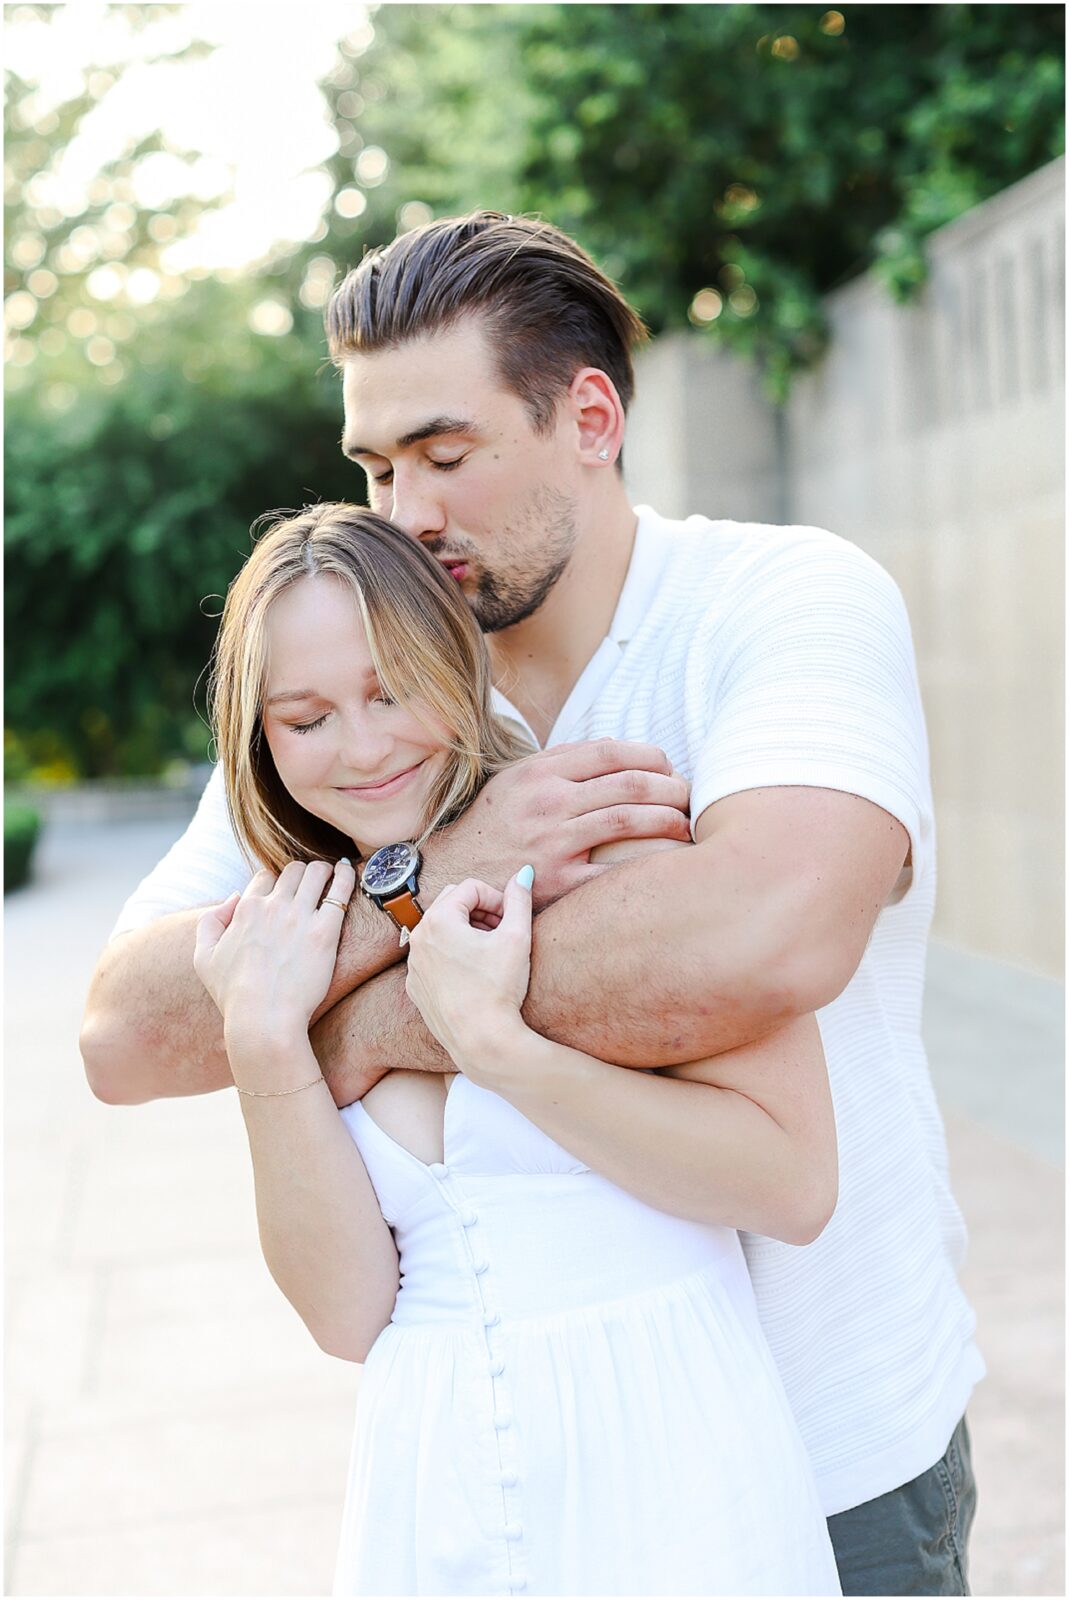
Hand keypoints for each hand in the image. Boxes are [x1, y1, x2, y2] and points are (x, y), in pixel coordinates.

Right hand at [194, 859, 356, 1044]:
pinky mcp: (325, 931)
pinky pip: (340, 890)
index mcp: (245, 909)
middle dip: (302, 873)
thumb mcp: (204, 958)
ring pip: (316, 871)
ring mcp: (300, 917)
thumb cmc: (234, 995)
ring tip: (333, 874)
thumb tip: (233, 897)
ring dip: (324, 869)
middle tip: (311, 884)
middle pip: (293, 870)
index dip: (275, 883)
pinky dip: (346, 875)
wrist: (263, 1019)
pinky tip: (348, 872)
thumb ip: (210, 922)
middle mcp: (273, 907)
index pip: (265, 877)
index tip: (285, 894)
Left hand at [405, 869, 533, 1070]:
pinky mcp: (415, 987)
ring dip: (466, 932)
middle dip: (479, 911)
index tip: (512, 919)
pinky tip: (474, 974)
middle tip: (503, 931)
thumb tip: (524, 872)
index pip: (471, 887)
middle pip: (452, 904)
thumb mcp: (517, 937)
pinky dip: (452, 956)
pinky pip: (432, 958)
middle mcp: (418, 938)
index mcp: (439, 920)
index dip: (497, 898)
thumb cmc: (499, 988)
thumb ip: (520, 899)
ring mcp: (414, 964)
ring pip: (441, 931)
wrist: (481, 1040)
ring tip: (491, 952)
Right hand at [429, 740, 690, 907]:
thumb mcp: (514, 780)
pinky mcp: (559, 882)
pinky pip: (616, 871)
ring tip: (686, 825)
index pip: (611, 751)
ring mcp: (555, 842)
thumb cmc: (489, 826)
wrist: (450, 876)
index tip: (669, 766)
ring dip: (670, 820)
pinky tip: (668, 865)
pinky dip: (649, 865)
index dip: (651, 756)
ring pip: (630, 820)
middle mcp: (550, 802)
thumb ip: (559, 760)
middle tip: (689, 796)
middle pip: (630, 783)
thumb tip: (610, 746)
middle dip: (672, 787)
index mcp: (541, 773)